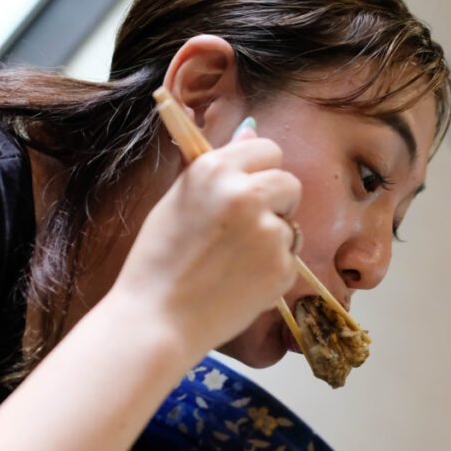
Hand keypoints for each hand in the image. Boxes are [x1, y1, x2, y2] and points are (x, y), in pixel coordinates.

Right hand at [112, 126, 300, 363]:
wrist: (157, 319)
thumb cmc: (159, 262)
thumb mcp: (178, 200)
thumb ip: (218, 167)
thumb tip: (250, 130)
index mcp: (215, 170)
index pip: (268, 149)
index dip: (260, 172)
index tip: (249, 190)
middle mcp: (246, 194)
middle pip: (290, 184)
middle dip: (277, 203)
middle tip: (246, 230)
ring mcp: (268, 233)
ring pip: (292, 226)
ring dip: (274, 241)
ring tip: (234, 262)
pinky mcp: (281, 268)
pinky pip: (289, 261)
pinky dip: (271, 272)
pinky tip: (240, 283)